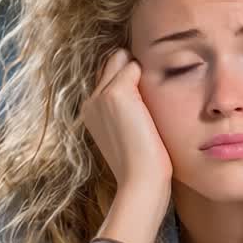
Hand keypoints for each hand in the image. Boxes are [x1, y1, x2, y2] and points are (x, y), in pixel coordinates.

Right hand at [82, 48, 172, 203]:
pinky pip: (134, 66)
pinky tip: (152, 101)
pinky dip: (147, 77)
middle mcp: (90, 101)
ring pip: (122, 61)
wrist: (141, 180)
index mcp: (90, 112)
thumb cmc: (143, 163)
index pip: (106, 77)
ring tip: (152, 98)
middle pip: (111, 63)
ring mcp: (101, 96)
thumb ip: (127, 109)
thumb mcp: (128, 132)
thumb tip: (141, 84)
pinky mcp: (115, 93)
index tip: (142, 92)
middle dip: (130, 68)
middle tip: (150, 90)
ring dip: (140, 72)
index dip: (126, 78)